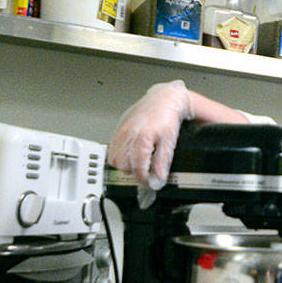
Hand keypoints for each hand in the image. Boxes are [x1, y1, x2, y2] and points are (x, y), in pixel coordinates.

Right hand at [107, 80, 193, 197]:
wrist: (163, 100)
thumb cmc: (167, 118)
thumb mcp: (170, 142)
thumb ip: (163, 161)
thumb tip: (158, 178)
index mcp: (142, 138)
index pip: (137, 167)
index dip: (143, 179)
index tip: (148, 182)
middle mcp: (128, 134)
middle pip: (122, 165)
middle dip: (133, 171)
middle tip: (144, 170)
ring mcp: (121, 131)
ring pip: (114, 159)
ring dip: (124, 164)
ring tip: (137, 162)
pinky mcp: (118, 129)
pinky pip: (111, 149)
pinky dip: (118, 155)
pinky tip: (129, 153)